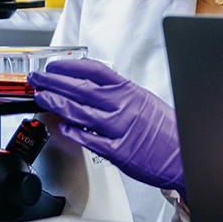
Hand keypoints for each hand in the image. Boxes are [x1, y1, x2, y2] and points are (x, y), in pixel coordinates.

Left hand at [29, 59, 183, 194]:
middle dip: (55, 83)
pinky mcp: (118, 151)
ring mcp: (120, 129)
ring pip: (81, 113)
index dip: (71, 67)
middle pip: (82, 89)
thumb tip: (94, 88)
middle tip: (37, 80)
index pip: (96, 72)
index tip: (55, 66)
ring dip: (56, 104)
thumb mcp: (147, 102)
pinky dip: (73, 132)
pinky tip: (61, 128)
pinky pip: (89, 140)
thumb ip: (121, 95)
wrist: (185, 155)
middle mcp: (125, 108)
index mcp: (131, 92)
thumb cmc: (168, 131)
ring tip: (41, 98)